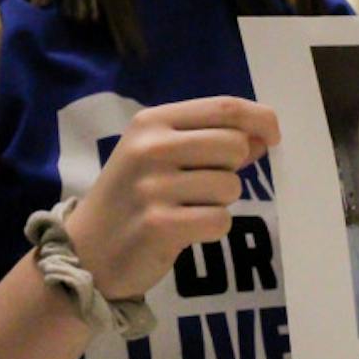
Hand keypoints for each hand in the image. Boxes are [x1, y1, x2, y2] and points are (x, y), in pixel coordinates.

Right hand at [64, 96, 279, 299]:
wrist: (86, 251)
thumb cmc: (131, 197)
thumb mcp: (159, 155)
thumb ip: (208, 140)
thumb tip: (262, 136)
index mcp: (152, 121)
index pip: (224, 107)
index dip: (260, 118)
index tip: (272, 136)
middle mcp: (151, 148)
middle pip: (234, 144)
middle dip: (234, 168)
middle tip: (205, 185)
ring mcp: (153, 187)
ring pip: (230, 187)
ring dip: (220, 203)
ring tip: (188, 209)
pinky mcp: (159, 225)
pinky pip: (220, 221)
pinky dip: (212, 228)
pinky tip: (186, 230)